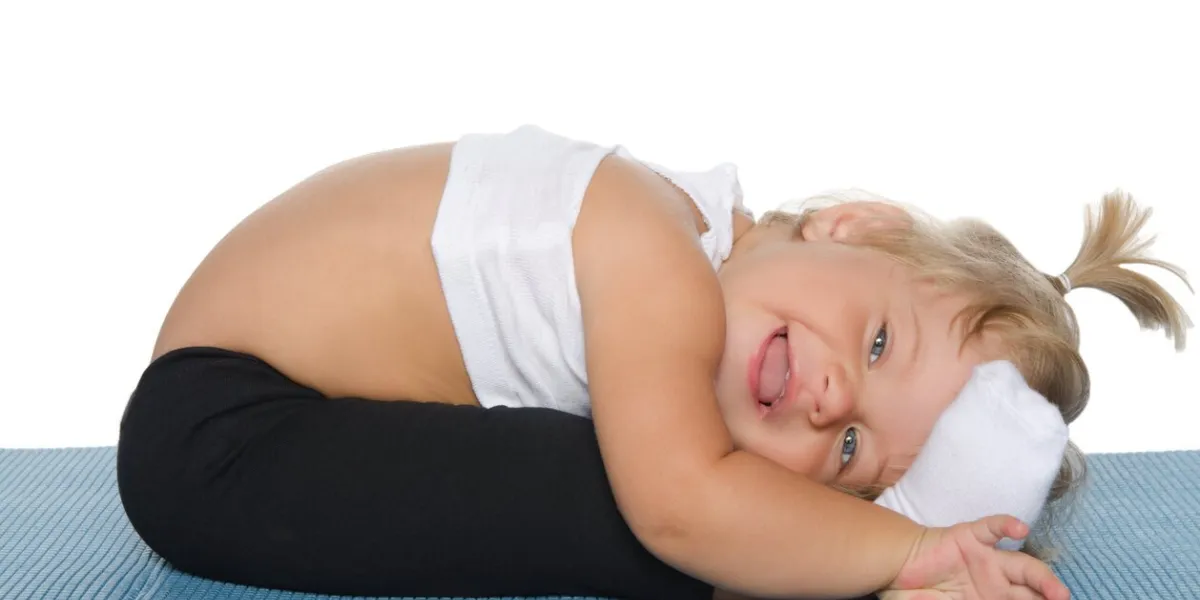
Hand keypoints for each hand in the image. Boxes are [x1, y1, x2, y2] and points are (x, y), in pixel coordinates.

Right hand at [881, 515, 1069, 599]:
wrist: (893, 567)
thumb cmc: (917, 594)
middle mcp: (996, 582)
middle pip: (1031, 593)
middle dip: (1048, 599)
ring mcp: (987, 559)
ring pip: (1025, 566)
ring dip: (1044, 579)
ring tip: (1059, 593)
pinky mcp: (970, 536)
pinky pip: (992, 528)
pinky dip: (1007, 526)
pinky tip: (1021, 530)